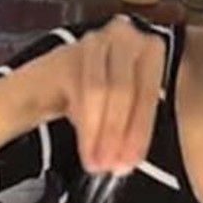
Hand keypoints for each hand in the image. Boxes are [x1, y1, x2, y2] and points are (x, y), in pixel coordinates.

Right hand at [44, 15, 167, 175]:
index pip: (148, 92)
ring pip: (99, 91)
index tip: (132, 161)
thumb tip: (130, 159)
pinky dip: (84, 128)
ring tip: (97, 162)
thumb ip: (135, 127)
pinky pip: (76, 93)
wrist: (51, 82)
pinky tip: (87, 149)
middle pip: (123, 90)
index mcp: (150, 49)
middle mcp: (125, 36)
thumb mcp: (126, 109)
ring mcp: (95, 41)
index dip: (140, 131)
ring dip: (98, 133)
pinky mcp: (67, 53)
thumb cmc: (97, 96)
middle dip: (118, 133)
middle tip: (113, 165)